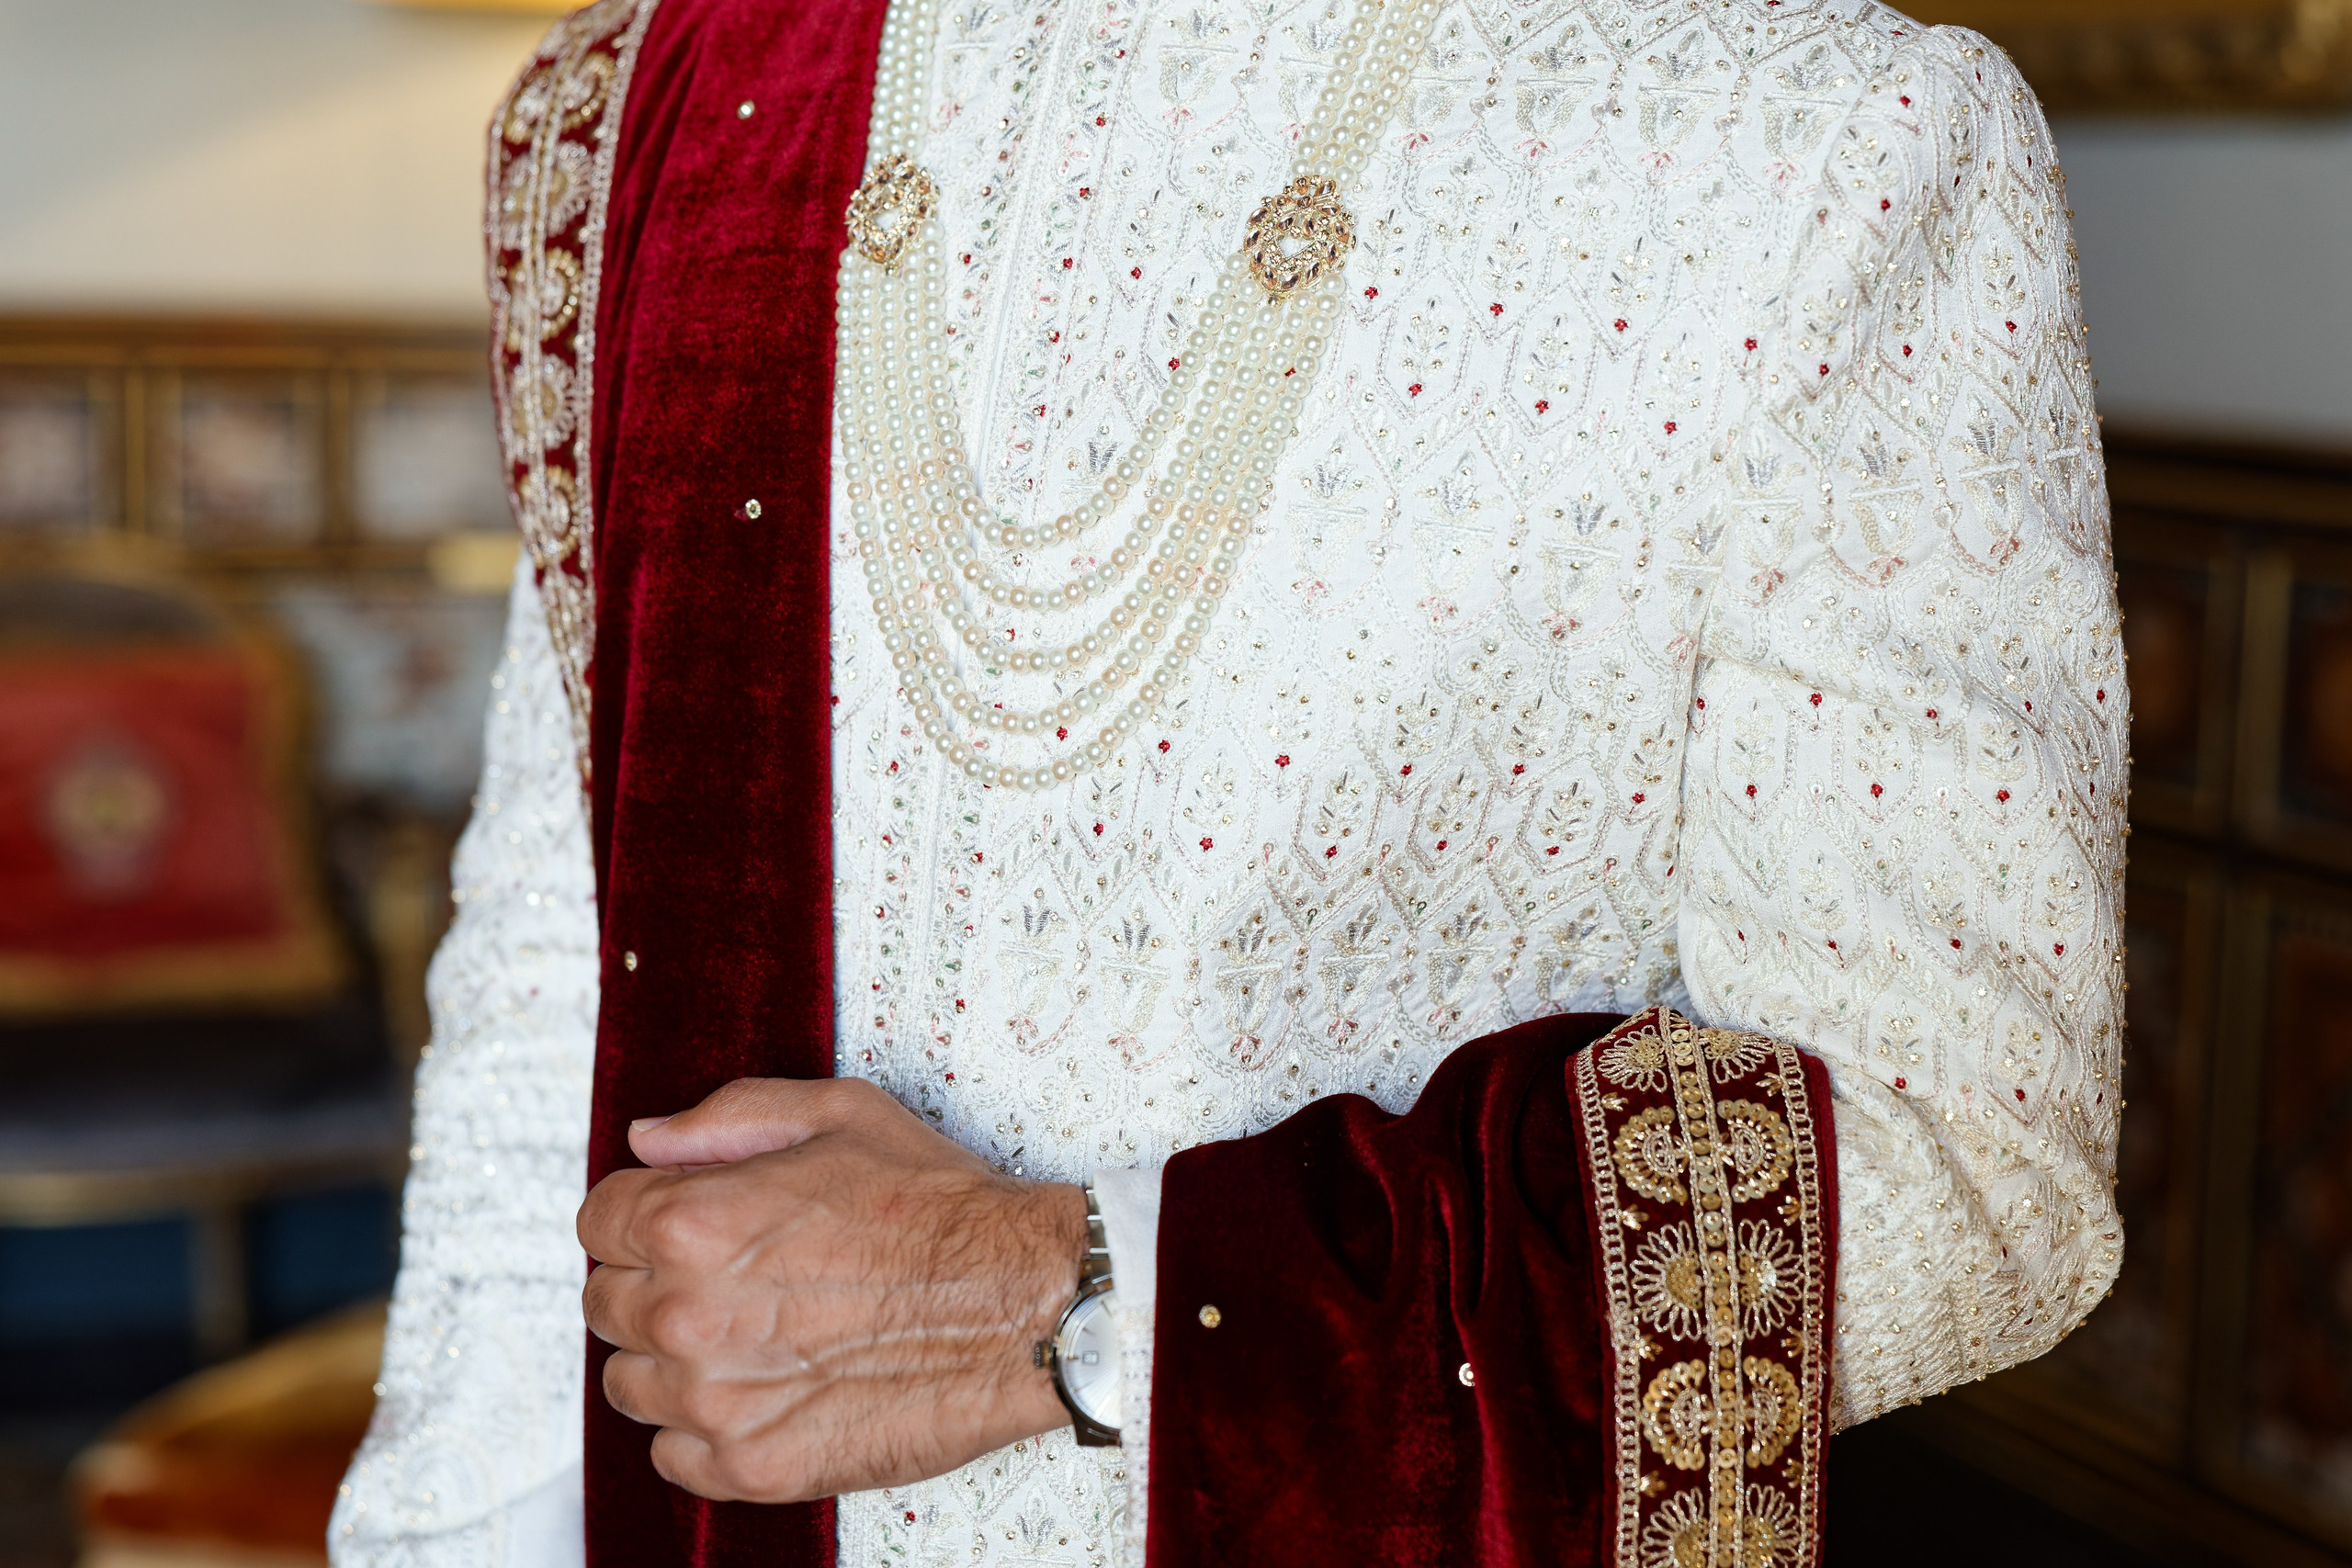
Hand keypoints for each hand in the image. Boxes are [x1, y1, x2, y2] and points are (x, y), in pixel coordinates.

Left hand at [577, 1077, 1086, 1501]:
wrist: (1026, 1303)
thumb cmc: (945, 1209)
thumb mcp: (840, 1114)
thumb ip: (728, 1118)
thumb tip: (651, 1138)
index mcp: (694, 1221)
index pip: (598, 1222)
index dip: (642, 1214)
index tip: (683, 1224)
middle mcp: (689, 1312)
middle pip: (606, 1303)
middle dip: (653, 1282)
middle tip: (730, 1278)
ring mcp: (714, 1399)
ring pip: (629, 1383)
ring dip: (671, 1359)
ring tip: (751, 1335)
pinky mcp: (750, 1466)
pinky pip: (671, 1455)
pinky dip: (703, 1428)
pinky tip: (763, 1390)